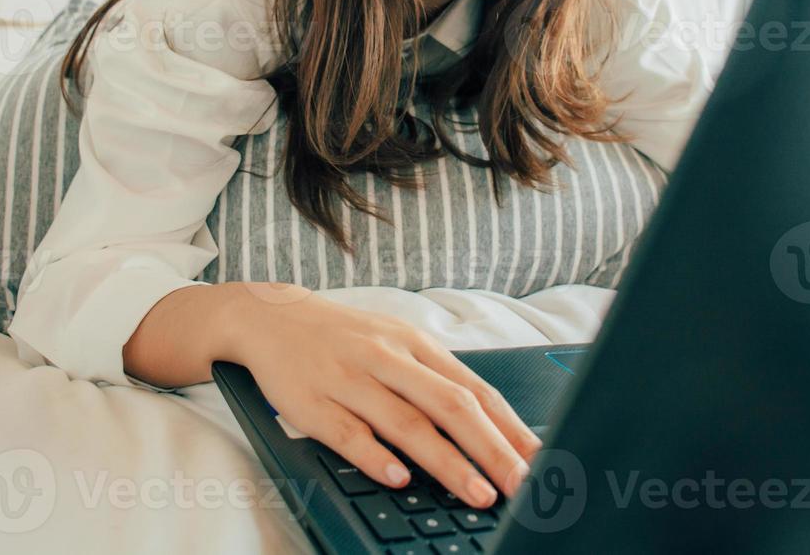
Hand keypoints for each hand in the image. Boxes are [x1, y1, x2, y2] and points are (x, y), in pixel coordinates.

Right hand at [233, 284, 541, 507]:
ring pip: (406, 421)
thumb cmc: (344, 338)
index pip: (474, 389)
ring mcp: (349, 379)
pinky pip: (348, 432)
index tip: (539, 461)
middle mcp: (387, 358)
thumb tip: (492, 427)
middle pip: (450, 405)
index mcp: (415, 344)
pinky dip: (376, 456)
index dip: (510, 427)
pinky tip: (400, 478)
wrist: (270, 316)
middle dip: (491, 449)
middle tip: (521, 485)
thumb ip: (436, 380)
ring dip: (446, 461)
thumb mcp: (396, 343)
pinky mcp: (312, 402)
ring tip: (477, 493)